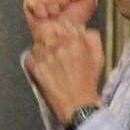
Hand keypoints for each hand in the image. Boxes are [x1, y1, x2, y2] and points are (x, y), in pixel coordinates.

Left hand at [22, 0, 104, 125]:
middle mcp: (59, 45)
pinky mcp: (35, 67)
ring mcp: (45, 56)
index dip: (62, 30)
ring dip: (44, 49)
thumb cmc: (88, 83)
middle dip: (52, 38)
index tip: (63, 38)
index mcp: (75, 40)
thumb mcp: (99, 57)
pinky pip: (31, 56)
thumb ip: (92, 38)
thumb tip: (84, 29)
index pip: (63, 24)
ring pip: (39, 43)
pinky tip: (45, 70)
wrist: (77, 106)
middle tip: (56, 52)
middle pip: (49, 31)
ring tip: (52, 63)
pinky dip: (35, 60)